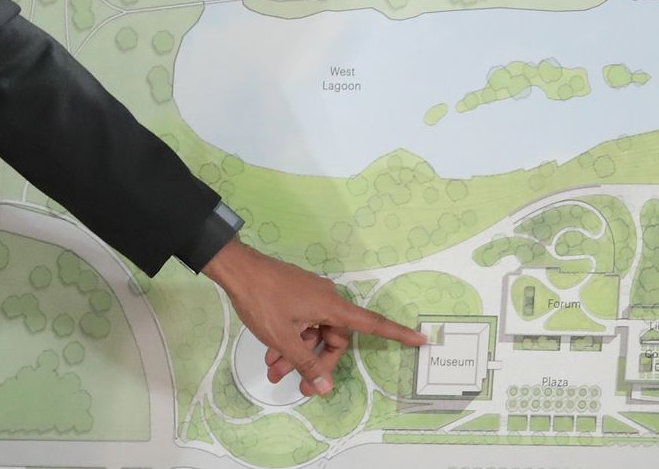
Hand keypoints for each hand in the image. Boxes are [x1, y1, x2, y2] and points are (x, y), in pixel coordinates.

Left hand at [202, 240, 424, 397]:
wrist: (237, 269)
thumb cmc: (263, 301)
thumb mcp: (284, 338)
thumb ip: (306, 364)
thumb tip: (325, 387)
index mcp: (331, 307)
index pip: (372, 324)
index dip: (397, 334)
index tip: (421, 339)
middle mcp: (326, 300)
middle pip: (334, 338)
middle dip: (316, 363)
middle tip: (300, 385)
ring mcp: (310, 296)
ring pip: (312, 332)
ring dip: (297, 353)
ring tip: (274, 370)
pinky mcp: (295, 294)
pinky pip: (301, 322)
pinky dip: (290, 338)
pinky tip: (271, 353)